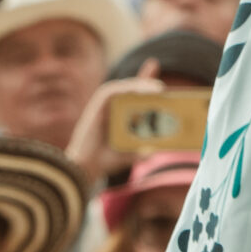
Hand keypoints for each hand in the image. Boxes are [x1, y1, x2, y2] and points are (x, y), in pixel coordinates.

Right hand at [66, 59, 162, 183]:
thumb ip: (141, 151)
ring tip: (159, 90)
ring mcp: (106, 104)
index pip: (139, 98)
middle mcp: (114, 108)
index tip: (165, 83)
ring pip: (127, 88)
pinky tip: (142, 91)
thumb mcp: (130, 154)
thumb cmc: (106, 161)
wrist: (85, 168)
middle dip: (149, 84)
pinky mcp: (98, 103)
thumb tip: (155, 150)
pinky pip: (114, 91)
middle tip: (165, 88)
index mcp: (123, 117)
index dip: (149, 86)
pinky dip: (128, 88)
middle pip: (135, 90)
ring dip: (143, 85)